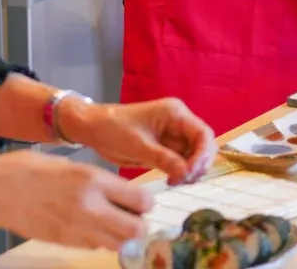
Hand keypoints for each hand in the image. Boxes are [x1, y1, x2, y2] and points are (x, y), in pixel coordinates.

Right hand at [0, 149, 151, 249]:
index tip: (142, 201)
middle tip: (133, 216)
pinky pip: (94, 247)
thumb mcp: (70, 164)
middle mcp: (90, 207)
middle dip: (139, 224)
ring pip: (118, 244)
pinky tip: (91, 228)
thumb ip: (98, 180)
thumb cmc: (29, 168)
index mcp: (92, 179)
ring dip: (122, 236)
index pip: (140, 200)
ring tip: (114, 224)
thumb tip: (121, 192)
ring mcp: (76, 229)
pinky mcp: (63, 242)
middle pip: (135, 228)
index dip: (146, 202)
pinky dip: (100, 241)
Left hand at [63, 98, 216, 184]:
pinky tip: (171, 180)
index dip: (202, 156)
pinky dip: (181, 172)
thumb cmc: (113, 130)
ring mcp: (173, 134)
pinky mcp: (165, 146)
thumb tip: (186, 174)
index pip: (203, 134)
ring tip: (174, 182)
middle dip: (198, 165)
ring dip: (190, 170)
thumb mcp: (138, 146)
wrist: (92, 128)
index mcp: (175, 113)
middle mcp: (178, 122)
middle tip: (182, 182)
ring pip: (194, 155)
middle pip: (202, 145)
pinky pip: (181, 160)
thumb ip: (164, 159)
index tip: (190, 174)